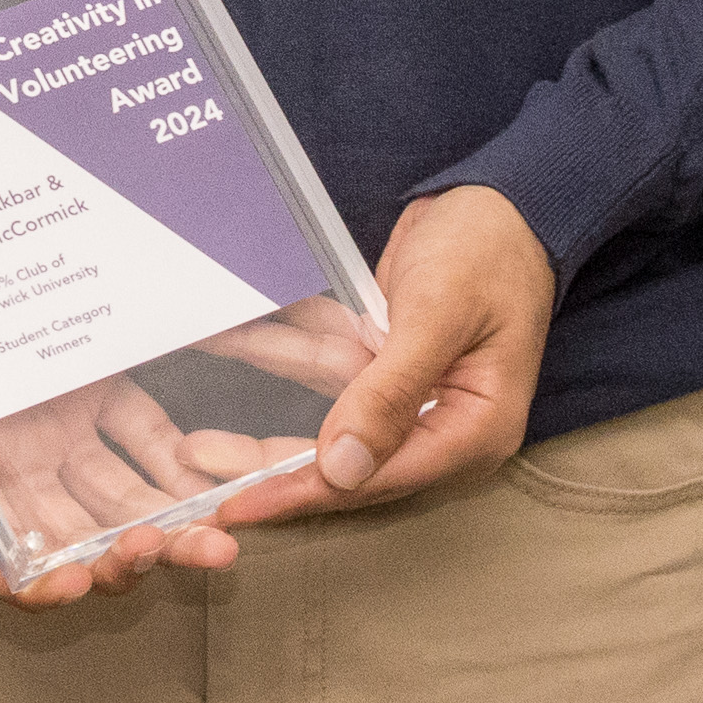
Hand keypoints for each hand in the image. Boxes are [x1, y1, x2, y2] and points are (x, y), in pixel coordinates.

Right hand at [0, 232, 238, 605]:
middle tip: (180, 550)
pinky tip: (211, 462)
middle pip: (77, 540)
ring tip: (217, 530)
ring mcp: (54, 427)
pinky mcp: (90, 381)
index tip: (74, 579)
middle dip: (129, 558)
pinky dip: (180, 457)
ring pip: (121, 498)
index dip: (37, 581)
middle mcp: (10, 465)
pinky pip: (145, 431)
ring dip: (170, 524)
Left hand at [217, 185, 551, 525]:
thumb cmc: (487, 252)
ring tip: (196, 440)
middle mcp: (441, 426)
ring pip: (327, 419)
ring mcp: (413, 394)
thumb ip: (391, 392)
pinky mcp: (388, 362)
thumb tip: (341, 468)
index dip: (302, 492)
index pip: (374, 479)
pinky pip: (328, 370)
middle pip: (345, 462)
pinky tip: (234, 345)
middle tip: (197, 474)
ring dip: (265, 420)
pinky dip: (286, 357)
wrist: (506, 198)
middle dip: (271, 467)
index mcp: (471, 431)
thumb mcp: (437, 315)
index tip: (238, 504)